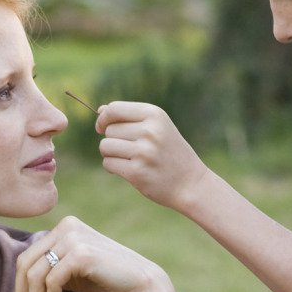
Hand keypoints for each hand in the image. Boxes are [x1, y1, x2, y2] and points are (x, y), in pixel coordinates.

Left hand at [15, 215, 173, 291]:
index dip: (21, 287)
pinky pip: (51, 282)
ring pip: (34, 275)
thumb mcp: (72, 273)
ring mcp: (73, 238)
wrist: (142, 285)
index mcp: (64, 228)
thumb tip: (20, 283)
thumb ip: (50, 270)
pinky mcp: (81, 254)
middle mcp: (67, 227)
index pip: (27, 257)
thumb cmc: (108, 281)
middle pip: (24, 264)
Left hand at [95, 101, 209, 210]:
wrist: (191, 183)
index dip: (104, 118)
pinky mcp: (137, 172)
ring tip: (129, 159)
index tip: (102, 128)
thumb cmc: (170, 152)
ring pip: (105, 147)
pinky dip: (113, 168)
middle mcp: (149, 131)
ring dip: (111, 154)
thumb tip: (100, 110)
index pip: (114, 109)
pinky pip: (108, 164)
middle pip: (109, 130)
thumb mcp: (157, 127)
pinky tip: (129, 170)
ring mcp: (143, 152)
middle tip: (132, 149)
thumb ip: (129, 117)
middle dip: (113, 139)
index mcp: (154, 114)